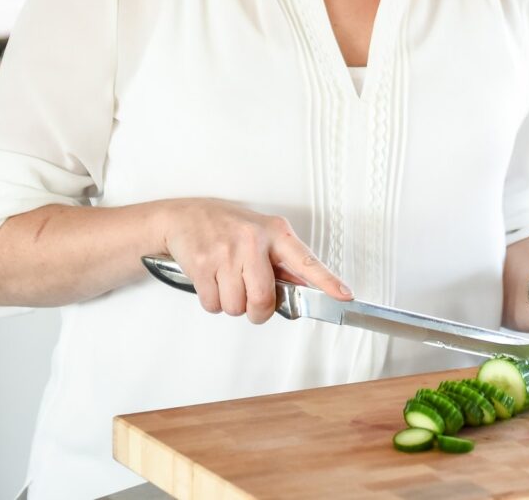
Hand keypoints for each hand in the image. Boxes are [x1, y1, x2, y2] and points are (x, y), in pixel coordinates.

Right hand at [158, 198, 351, 323]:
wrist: (184, 216)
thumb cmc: (227, 226)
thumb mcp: (261, 233)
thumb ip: (282, 261)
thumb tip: (305, 289)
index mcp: (275, 232)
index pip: (306, 260)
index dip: (327, 281)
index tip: (344, 294)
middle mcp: (253, 240)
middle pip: (263, 299)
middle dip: (258, 311)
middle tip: (252, 303)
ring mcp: (227, 252)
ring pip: (236, 306)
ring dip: (232, 305)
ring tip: (227, 281)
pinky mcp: (203, 265)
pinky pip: (213, 305)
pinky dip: (213, 302)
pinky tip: (213, 281)